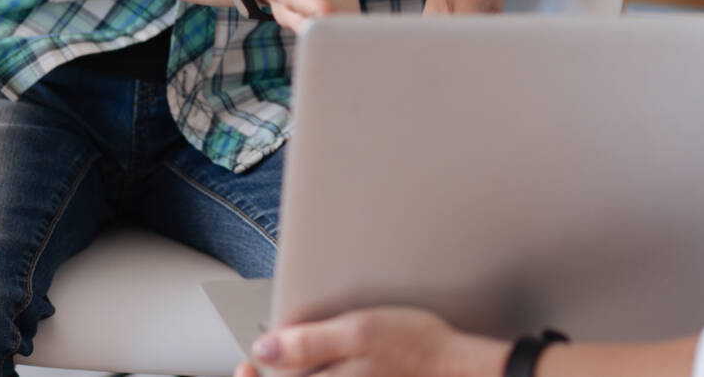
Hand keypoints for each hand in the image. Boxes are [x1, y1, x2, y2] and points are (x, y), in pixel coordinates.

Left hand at [234, 306, 505, 376]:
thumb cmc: (416, 347)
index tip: (246, 362)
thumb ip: (308, 341)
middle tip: (272, 353)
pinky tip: (332, 365)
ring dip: (300, 374)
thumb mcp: (360, 331)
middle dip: (278, 372)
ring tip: (304, 353)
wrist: (457, 369)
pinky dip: (322, 375)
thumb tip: (264, 349)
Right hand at [236, 0, 362, 31]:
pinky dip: (356, 36)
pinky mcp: (334, 20)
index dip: (307, 2)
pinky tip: (376, 42)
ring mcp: (311, 18)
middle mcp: (288, 6)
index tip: (325, 10)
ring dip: (340, 36)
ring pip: (323, 33)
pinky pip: (342, 33)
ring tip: (362, 41)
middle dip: (323, 28)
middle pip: (304, 21)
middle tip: (345, 29)